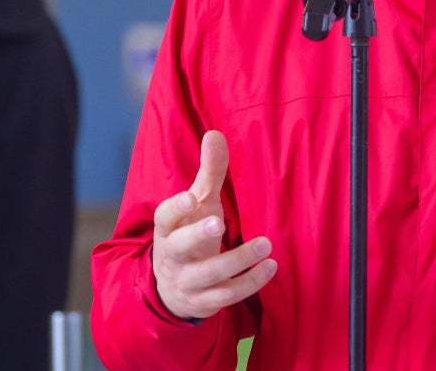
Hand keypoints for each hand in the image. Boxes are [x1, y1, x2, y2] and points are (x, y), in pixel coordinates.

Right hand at [152, 130, 276, 320]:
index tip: (191, 198)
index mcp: (168, 230)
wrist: (173, 286)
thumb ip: (209, 171)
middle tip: (218, 224)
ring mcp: (188, 281)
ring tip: (266, 244)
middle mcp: (173, 257)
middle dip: (198, 236)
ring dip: (238, 260)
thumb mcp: (199, 203)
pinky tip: (270, 266)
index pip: (164, 218)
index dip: (176, 209)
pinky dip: (250, 282)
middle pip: (180, 248)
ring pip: (209, 275)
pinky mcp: (206, 301)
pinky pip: (227, 295)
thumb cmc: (190, 232)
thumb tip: (215, 133)